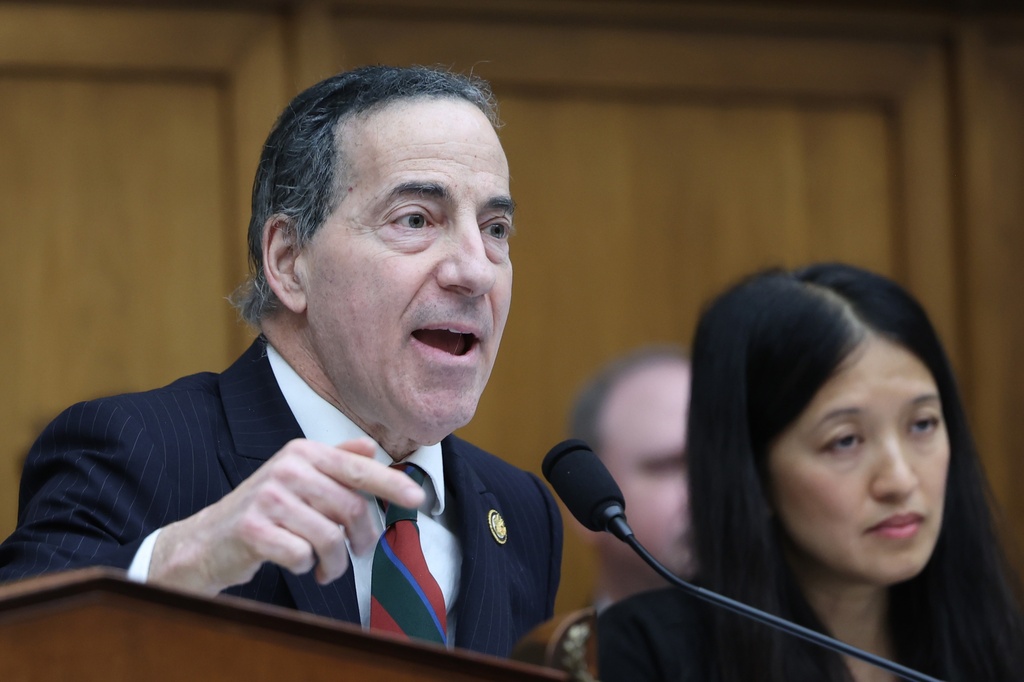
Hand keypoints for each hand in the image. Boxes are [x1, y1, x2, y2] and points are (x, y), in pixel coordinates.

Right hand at [147, 437, 424, 594]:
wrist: (206, 541)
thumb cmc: (264, 511)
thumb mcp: (298, 478)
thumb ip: (335, 462)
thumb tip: (370, 447)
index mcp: (303, 453)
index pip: (358, 468)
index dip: (391, 484)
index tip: (418, 500)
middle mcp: (286, 469)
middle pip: (350, 508)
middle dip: (361, 539)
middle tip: (358, 553)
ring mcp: (268, 498)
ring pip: (329, 538)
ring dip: (334, 562)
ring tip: (326, 568)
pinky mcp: (252, 528)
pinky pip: (302, 556)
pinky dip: (305, 567)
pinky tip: (295, 563)